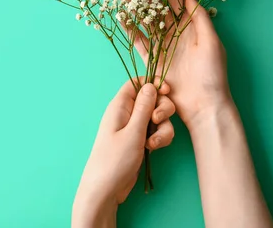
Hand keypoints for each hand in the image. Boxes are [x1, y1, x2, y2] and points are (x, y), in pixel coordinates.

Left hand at [72, 80, 175, 227]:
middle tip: (157, 121)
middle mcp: (127, 113)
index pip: (137, 82)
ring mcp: (134, 128)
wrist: (106, 190)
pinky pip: (156, 132)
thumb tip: (150, 85)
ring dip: (163, 129)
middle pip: (153, 99)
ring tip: (153, 144)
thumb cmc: (114, 160)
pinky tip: (153, 150)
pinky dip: (159, 139)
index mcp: (120, 106)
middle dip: (162, 109)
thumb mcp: (133, 131)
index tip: (167, 90)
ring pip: (158, 118)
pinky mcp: (140, 141)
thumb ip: (144, 107)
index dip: (153, 83)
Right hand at [128, 0, 230, 129]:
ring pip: (144, 21)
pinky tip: (119, 15)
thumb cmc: (213, 74)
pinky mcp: (151, 60)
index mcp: (191, 28)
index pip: (175, 2)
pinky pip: (138, 41)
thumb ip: (199, 18)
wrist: (204, 105)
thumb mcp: (212, 42)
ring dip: (132, 6)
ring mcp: (162, 46)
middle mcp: (174, 34)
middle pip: (155, 8)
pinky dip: (128, 29)